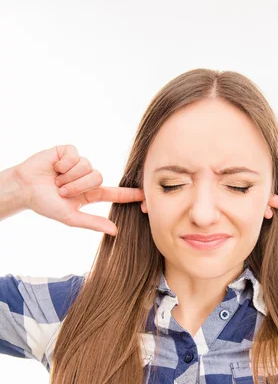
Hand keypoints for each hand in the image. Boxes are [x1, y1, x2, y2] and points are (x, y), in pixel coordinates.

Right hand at [15, 144, 144, 235]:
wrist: (24, 188)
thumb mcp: (70, 217)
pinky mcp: (68, 152)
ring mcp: (78, 164)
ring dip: (70, 176)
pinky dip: (64, 163)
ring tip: (56, 180)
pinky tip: (55, 167)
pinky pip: (76, 155)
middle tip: (62, 190)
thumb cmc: (46, 204)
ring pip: (88, 166)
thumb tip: (115, 231)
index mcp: (90, 194)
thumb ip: (93, 223)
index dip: (129, 194)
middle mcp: (86, 178)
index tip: (146, 196)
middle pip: (98, 177)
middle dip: (79, 185)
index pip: (114, 194)